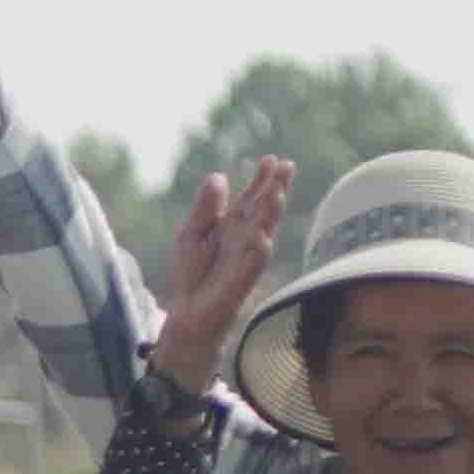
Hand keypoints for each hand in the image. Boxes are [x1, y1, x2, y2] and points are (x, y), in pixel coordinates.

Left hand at [143, 158, 295, 396]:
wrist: (188, 314)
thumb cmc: (193, 274)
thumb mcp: (193, 232)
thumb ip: (206, 207)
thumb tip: (218, 175)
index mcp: (234, 227)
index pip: (252, 199)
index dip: (261, 180)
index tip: (271, 159)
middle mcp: (245, 240)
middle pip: (264, 211)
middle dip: (274, 189)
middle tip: (285, 166)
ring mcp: (246, 260)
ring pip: (263, 233)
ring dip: (270, 215)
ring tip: (277, 193)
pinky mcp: (241, 283)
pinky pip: (252, 266)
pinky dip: (257, 252)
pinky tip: (262, 237)